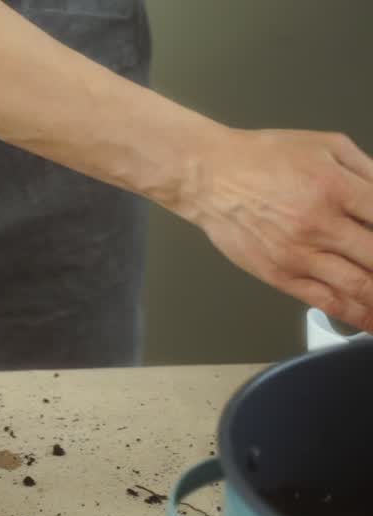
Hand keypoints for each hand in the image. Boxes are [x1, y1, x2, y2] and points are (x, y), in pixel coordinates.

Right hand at [179, 129, 372, 330]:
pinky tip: (372, 321)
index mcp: (337, 188)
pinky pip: (327, 301)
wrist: (208, 176)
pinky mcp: (280, 274)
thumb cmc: (262, 157)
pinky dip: (357, 316)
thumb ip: (370, 171)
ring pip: (362, 288)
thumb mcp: (327, 145)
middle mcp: (321, 225)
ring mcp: (299, 255)